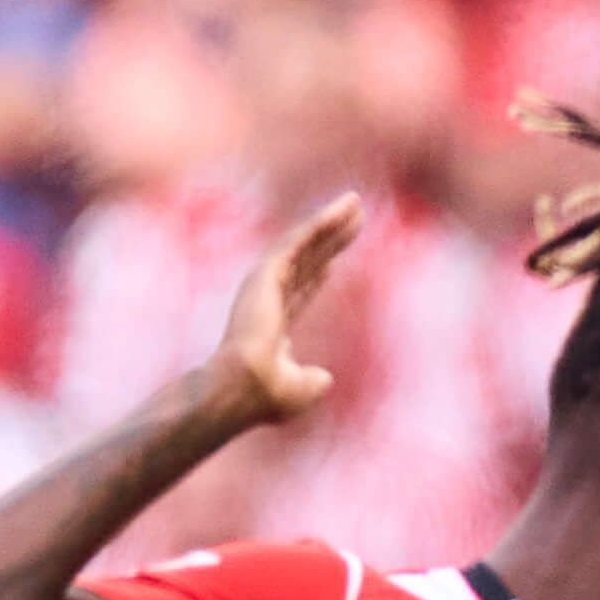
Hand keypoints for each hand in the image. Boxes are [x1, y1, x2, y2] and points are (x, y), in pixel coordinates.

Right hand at [211, 193, 364, 427]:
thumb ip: (313, 381)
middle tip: (355, 215)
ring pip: (304, 243)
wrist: (243, 389)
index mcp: (273, 323)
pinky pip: (297, 241)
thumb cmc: (267, 397)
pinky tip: (338, 211)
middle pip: (308, 259)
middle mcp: (268, 297)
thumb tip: (325, 377)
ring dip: (329, 221)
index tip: (336, 255)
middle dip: (331, 237)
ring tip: (354, 201)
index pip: (301, 289)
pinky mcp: (265, 273)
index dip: (320, 269)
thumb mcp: (301, 392)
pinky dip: (318, 225)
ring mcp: (265, 283)